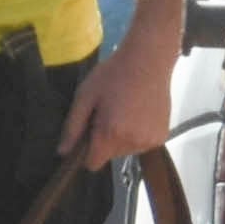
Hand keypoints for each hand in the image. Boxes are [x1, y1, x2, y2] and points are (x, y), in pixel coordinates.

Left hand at [59, 37, 174, 168]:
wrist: (148, 60)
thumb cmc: (113, 75)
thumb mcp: (85, 96)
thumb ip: (73, 127)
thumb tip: (62, 153)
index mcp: (111, 134)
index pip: (93, 163)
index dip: (87, 150)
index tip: (90, 131)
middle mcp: (133, 143)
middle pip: (110, 156)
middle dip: (105, 140)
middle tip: (109, 113)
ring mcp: (150, 141)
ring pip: (126, 151)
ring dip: (122, 137)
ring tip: (125, 111)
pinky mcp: (162, 136)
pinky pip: (141, 144)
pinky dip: (137, 134)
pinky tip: (139, 113)